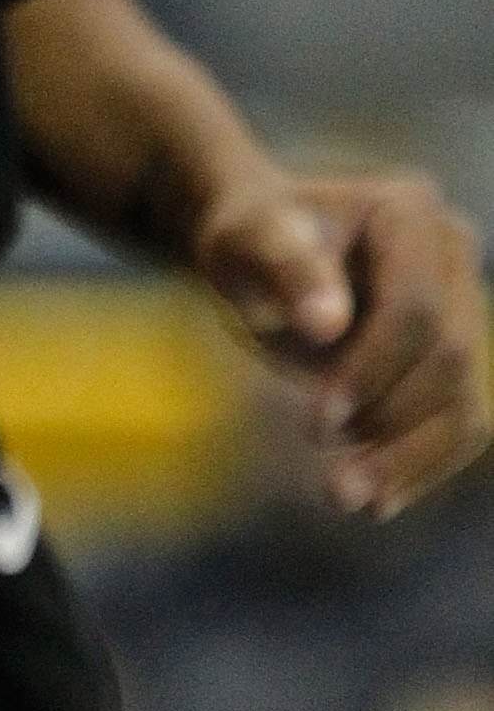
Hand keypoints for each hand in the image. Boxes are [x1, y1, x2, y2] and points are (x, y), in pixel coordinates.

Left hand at [190, 167, 490, 517]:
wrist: (261, 246)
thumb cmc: (247, 236)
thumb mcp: (245, 241)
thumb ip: (284, 268)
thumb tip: (327, 325)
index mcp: (409, 210)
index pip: (414, 308)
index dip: (372, 371)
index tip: (314, 425)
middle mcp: (453, 253)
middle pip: (449, 358)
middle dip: (390, 424)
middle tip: (329, 484)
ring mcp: (464, 306)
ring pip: (465, 402)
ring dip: (411, 460)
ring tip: (347, 499)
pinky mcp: (455, 356)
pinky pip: (457, 422)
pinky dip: (420, 464)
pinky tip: (376, 501)